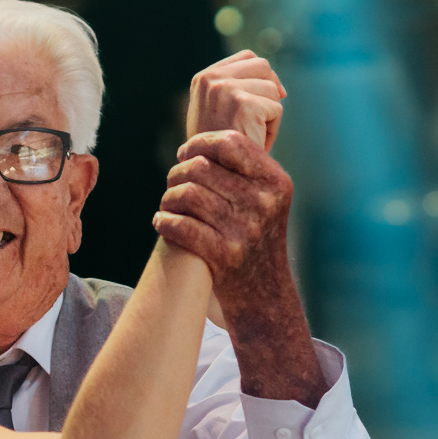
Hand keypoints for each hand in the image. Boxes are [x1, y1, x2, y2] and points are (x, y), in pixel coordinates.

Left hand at [156, 129, 327, 404]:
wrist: (265, 296)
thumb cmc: (257, 240)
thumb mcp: (266, 201)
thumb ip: (243, 171)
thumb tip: (198, 142)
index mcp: (276, 182)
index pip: (230, 142)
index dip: (199, 143)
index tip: (186, 154)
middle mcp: (264, 203)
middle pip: (201, 167)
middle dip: (177, 173)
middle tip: (172, 183)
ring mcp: (246, 230)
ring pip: (187, 194)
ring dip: (168, 197)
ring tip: (167, 204)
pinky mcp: (225, 255)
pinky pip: (180, 226)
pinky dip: (164, 221)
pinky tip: (161, 222)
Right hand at [185, 49, 285, 150]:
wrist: (211, 177)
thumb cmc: (217, 150)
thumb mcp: (217, 114)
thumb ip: (234, 91)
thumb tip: (279, 86)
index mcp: (203, 78)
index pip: (247, 58)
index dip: (262, 76)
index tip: (264, 99)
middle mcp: (211, 79)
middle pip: (263, 67)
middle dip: (269, 92)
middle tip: (259, 121)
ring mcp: (225, 89)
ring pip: (272, 89)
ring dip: (270, 114)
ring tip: (252, 135)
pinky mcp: (243, 104)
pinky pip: (276, 109)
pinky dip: (272, 130)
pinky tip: (255, 143)